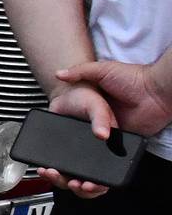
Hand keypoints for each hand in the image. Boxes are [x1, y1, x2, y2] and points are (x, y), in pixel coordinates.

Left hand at [36, 83, 116, 198]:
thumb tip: (104, 134)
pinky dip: (49, 173)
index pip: (107, 176)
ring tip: (50, 172)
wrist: (65, 94)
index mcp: (108, 148)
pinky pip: (57, 169)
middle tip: (70, 182)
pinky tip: (42, 168)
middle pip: (88, 183)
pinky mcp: (61, 154)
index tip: (88, 185)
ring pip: (70, 179)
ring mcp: (76, 157)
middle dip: (78, 187)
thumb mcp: (95, 105)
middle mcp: (93, 156)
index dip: (99, 185)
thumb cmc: (86, 97)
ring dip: (60, 181)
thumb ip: (101, 117)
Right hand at [55, 60, 171, 138]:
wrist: (156, 92)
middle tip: (72, 124)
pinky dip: (106, 145)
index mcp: (95, 97)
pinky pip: (110, 145)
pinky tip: (100, 140)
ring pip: (94, 135)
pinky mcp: (123, 137)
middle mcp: (102, 112)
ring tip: (86, 134)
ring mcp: (112, 125)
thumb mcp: (102, 69)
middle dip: (77, 125)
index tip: (58, 114)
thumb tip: (58, 74)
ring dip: (91, 135)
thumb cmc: (133, 78)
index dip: (66, 111)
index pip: (75, 107)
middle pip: (82, 123)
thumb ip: (79, 71)